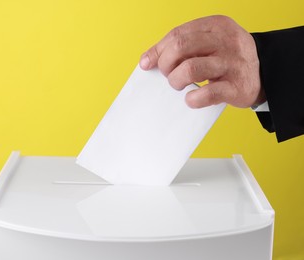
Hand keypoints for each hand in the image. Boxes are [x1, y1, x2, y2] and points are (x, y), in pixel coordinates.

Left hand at [139, 15, 264, 107]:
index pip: (177, 34)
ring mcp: (233, 63)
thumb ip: (180, 47)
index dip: (158, 50)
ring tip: (178, 85)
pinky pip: (207, 94)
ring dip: (176, 80)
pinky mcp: (237, 87)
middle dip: (166, 64)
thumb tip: (147, 60)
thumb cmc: (226, 59)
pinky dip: (192, 99)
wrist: (264, 74)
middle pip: (181, 46)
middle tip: (168, 74)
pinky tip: (191, 99)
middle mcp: (226, 41)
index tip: (147, 63)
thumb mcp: (208, 44)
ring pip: (191, 69)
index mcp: (216, 25)